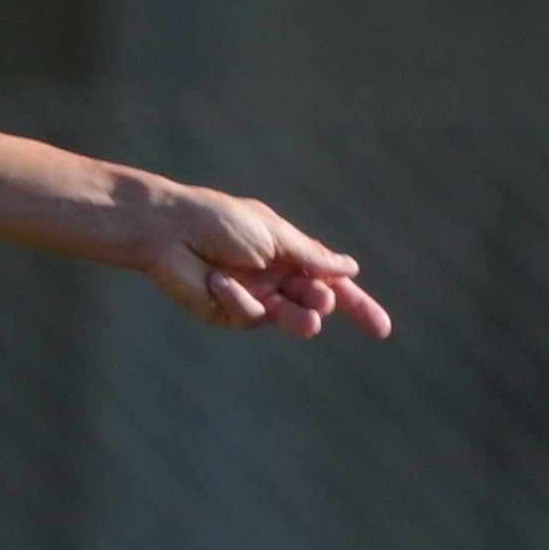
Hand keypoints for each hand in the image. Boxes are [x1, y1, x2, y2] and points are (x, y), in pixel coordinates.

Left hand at [130, 188, 389, 339]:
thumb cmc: (219, 221)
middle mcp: (274, 277)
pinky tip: (219, 281)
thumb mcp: (274, 234)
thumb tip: (350, 268)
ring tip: (309, 320)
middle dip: (323, 307)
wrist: (168, 231)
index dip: (357, 305)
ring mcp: (251, 296)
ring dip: (296, 317)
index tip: (380, 328)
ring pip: (286, 318)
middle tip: (323, 305)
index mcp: (290, 253)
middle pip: (314, 304)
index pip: (332, 281)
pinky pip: (248, 316)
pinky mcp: (225, 312)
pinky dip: (239, 299)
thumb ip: (310, 256)